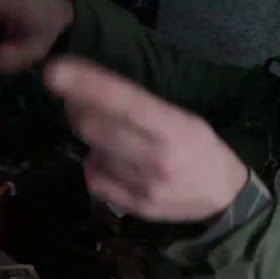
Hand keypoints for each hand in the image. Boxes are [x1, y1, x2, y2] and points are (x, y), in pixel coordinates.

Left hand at [44, 56, 248, 221]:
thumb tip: (85, 94)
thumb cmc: (200, 148)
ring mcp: (145, 186)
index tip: (54, 71)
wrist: (225, 197)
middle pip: (92, 127)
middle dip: (79, 111)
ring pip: (91, 153)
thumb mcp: (183, 118)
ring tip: (114, 139)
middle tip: (80, 105)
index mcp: (174, 128)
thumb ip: (140, 108)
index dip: (87, 84)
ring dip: (93, 141)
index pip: (124, 101)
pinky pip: (94, 180)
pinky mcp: (135, 208)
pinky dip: (95, 167)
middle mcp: (158, 158)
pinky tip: (113, 163)